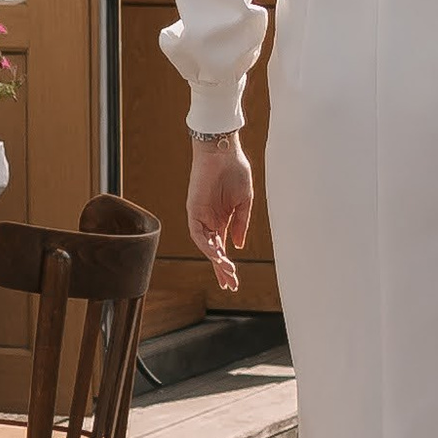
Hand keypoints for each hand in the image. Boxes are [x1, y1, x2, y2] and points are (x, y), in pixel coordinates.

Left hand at [188, 135, 252, 292]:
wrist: (224, 151)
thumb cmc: (235, 171)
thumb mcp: (244, 202)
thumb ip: (240, 224)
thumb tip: (237, 245)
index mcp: (223, 220)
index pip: (222, 248)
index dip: (227, 265)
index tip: (234, 281)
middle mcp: (210, 221)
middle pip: (214, 251)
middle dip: (221, 270)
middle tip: (230, 286)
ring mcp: (201, 216)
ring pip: (206, 245)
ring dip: (216, 260)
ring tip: (228, 272)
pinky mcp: (194, 210)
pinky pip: (198, 232)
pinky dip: (206, 244)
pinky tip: (217, 254)